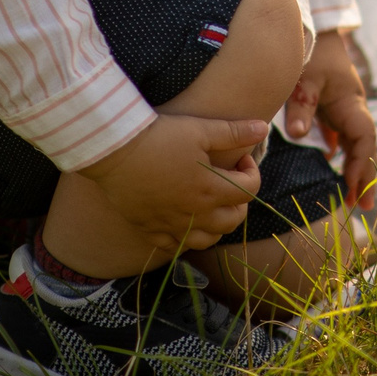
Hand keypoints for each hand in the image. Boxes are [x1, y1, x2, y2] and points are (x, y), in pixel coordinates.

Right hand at [80, 111, 268, 252]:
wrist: (113, 150)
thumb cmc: (159, 136)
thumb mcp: (201, 129)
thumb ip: (235, 132)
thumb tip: (264, 128)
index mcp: (210, 189)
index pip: (250, 191)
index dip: (252, 172)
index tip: (240, 160)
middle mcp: (194, 213)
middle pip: (233, 220)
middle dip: (239, 201)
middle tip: (229, 183)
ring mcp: (171, 225)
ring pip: (207, 240)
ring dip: (217, 224)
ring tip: (211, 203)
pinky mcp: (150, 230)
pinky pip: (175, 246)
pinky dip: (187, 238)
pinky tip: (185, 219)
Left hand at [284, 29, 376, 206]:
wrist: (315, 30)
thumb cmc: (311, 53)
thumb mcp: (304, 79)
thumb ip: (301, 106)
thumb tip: (296, 135)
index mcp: (351, 103)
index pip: (363, 138)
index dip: (362, 164)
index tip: (355, 187)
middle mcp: (353, 108)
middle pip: (367, 146)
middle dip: (368, 176)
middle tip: (366, 208)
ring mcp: (346, 109)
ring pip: (358, 144)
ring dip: (358, 169)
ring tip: (356, 198)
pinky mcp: (335, 108)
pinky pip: (345, 137)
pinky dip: (345, 154)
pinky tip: (335, 167)